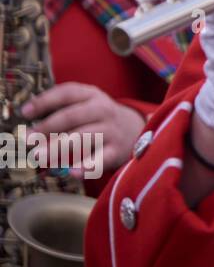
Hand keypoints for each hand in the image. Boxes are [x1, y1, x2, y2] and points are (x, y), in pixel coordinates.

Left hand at [21, 83, 144, 177]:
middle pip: (72, 116)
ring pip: (83, 137)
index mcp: (92, 95)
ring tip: (39, 156)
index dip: (44, 101)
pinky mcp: (116, 150)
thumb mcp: (86, 103)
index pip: (67, 93)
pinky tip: (70, 173)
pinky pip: (100, 159)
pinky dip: (85, 167)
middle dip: (48, 127)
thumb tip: (30, 122)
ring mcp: (111, 130)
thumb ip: (62, 108)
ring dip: (58, 147)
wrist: (136, 129)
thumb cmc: (99, 118)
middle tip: (30, 139)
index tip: (25, 112)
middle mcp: (103, 110)